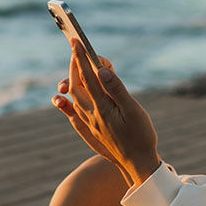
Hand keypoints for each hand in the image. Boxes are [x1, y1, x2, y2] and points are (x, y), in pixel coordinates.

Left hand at [52, 40, 160, 187]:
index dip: (80, 58)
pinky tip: (65, 98)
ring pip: (74, 98)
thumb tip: (101, 70)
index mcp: (102, 108)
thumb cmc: (140, 136)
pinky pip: (74, 112)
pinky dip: (68, 101)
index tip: (75, 41)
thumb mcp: (133, 111)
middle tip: (76, 49)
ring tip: (75, 66)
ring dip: (72, 79)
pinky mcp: (91, 130)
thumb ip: (116, 89)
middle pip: (77, 85)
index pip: (87, 77)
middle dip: (75, 65)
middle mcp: (91, 115)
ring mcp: (90, 123)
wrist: (137, 164)